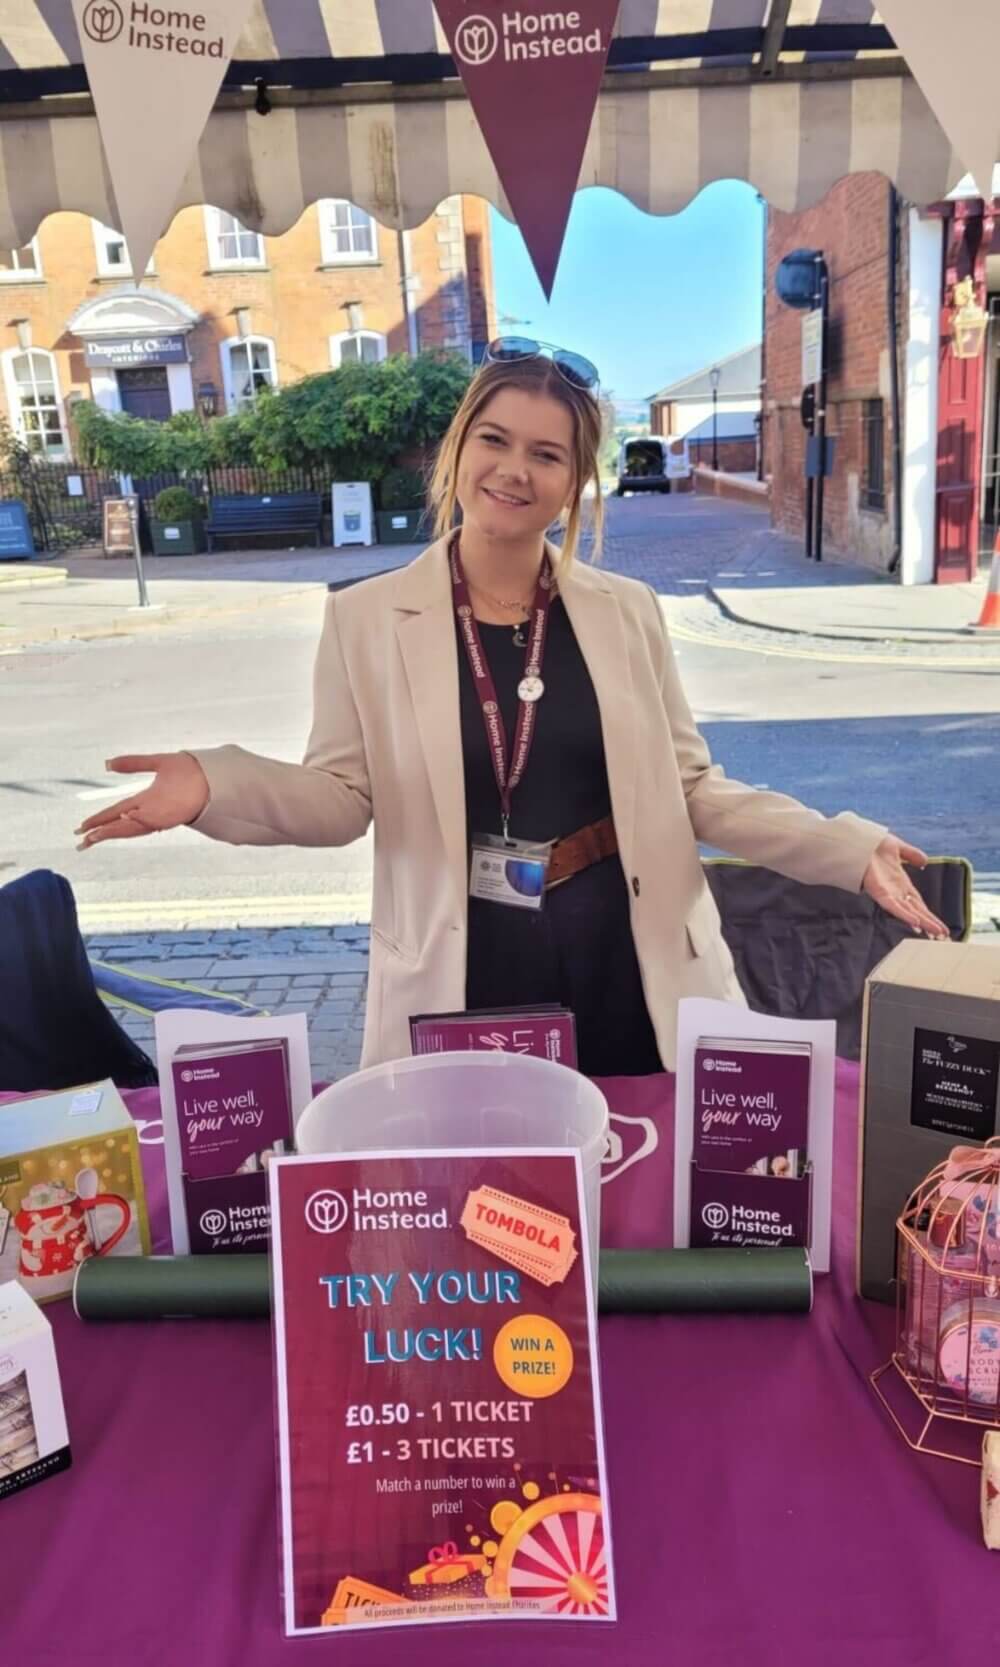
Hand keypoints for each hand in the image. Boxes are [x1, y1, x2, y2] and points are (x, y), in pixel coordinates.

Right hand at [75, 753, 208, 850]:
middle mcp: (148, 811)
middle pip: (119, 825)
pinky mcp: (164, 817)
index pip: (117, 812)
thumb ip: (133, 763)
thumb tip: (107, 764)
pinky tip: (113, 826)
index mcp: (146, 800)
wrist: (211, 774)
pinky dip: (126, 825)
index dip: (100, 820)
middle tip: (80, 842)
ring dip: (109, 833)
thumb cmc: (190, 771)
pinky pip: (141, 823)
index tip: (83, 828)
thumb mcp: (156, 762)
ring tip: (90, 838)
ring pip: (127, 828)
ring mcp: (156, 815)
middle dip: (100, 833)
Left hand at [862, 836, 948, 938]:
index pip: (919, 903)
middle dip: (930, 923)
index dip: (930, 914)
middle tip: (944, 937)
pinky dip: (904, 914)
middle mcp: (895, 891)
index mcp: (901, 883)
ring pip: (908, 911)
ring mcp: (887, 893)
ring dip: (922, 922)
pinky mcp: (878, 892)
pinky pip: (893, 905)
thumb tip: (924, 861)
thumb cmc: (872, 845)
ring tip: (934, 933)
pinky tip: (915, 922)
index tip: (941, 927)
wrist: (858, 840)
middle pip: (916, 910)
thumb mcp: (898, 848)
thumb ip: (912, 854)